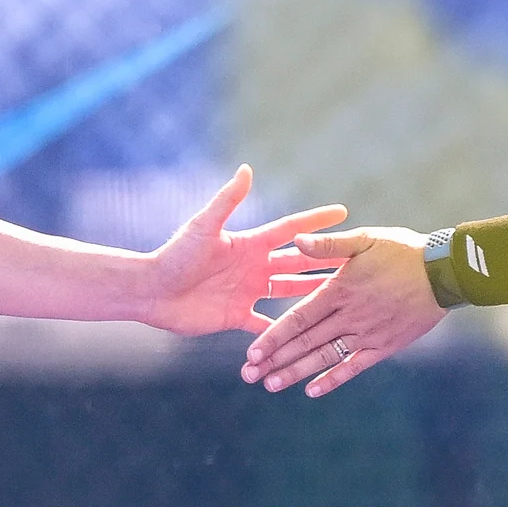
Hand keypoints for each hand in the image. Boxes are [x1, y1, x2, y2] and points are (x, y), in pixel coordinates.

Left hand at [134, 165, 350, 336]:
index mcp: (249, 243)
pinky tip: (308, 337)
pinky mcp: (236, 316)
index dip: (315, 222)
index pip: (290, 230)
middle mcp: (253, 266)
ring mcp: (247, 292)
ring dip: (312, 295)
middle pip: (297, 262)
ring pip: (288, 293)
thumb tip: (247, 169)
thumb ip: (228, 201)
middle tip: (356, 262)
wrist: (151, 290)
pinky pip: (265, 327)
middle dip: (324, 260)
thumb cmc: (175, 255)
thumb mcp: (204, 227)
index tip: (344, 213)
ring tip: (340, 298)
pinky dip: (282, 333)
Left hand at [240, 227, 442, 395]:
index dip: (273, 337)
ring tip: (272, 386)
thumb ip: (328, 245)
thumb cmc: (403, 250)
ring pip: (324, 358)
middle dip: (276, 361)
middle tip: (250, 376)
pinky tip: (312, 391)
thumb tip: (294, 239)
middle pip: (305, 343)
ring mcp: (366, 334)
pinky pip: (353, 366)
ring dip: (297, 373)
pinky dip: (332, 379)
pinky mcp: (383, 346)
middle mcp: (348, 317)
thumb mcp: (364, 239)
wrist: (444, 273)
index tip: (252, 353)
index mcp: (339, 290)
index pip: (297, 319)